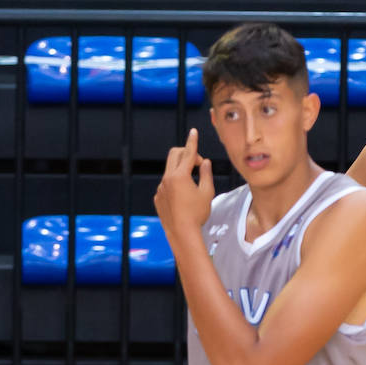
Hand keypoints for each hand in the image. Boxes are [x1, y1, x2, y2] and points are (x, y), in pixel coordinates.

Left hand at [154, 127, 213, 241]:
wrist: (182, 233)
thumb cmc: (197, 214)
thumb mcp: (207, 193)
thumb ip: (206, 175)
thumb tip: (205, 163)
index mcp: (180, 176)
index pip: (188, 153)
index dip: (192, 141)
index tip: (193, 132)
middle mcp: (167, 179)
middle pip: (175, 155)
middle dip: (187, 154)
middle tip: (198, 165)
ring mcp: (161, 188)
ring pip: (170, 171)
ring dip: (182, 172)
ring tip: (192, 188)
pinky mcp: (158, 197)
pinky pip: (166, 185)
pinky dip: (175, 185)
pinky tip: (183, 200)